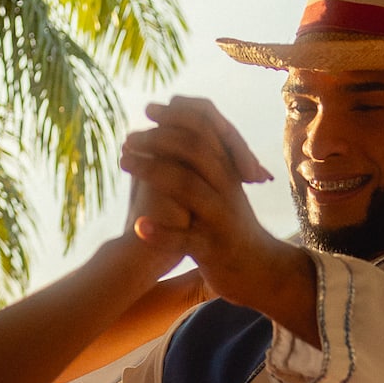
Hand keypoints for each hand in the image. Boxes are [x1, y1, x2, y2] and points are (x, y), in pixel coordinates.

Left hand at [121, 99, 316, 344]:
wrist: (260, 272)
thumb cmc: (228, 226)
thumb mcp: (220, 188)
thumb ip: (202, 160)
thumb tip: (177, 121)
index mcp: (228, 170)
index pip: (206, 130)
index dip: (177, 116)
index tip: (149, 110)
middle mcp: (227, 188)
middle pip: (195, 151)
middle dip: (159, 138)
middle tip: (129, 137)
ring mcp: (221, 219)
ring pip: (189, 187)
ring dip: (152, 170)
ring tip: (123, 160)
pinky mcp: (214, 250)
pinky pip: (186, 239)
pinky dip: (161, 234)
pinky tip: (138, 228)